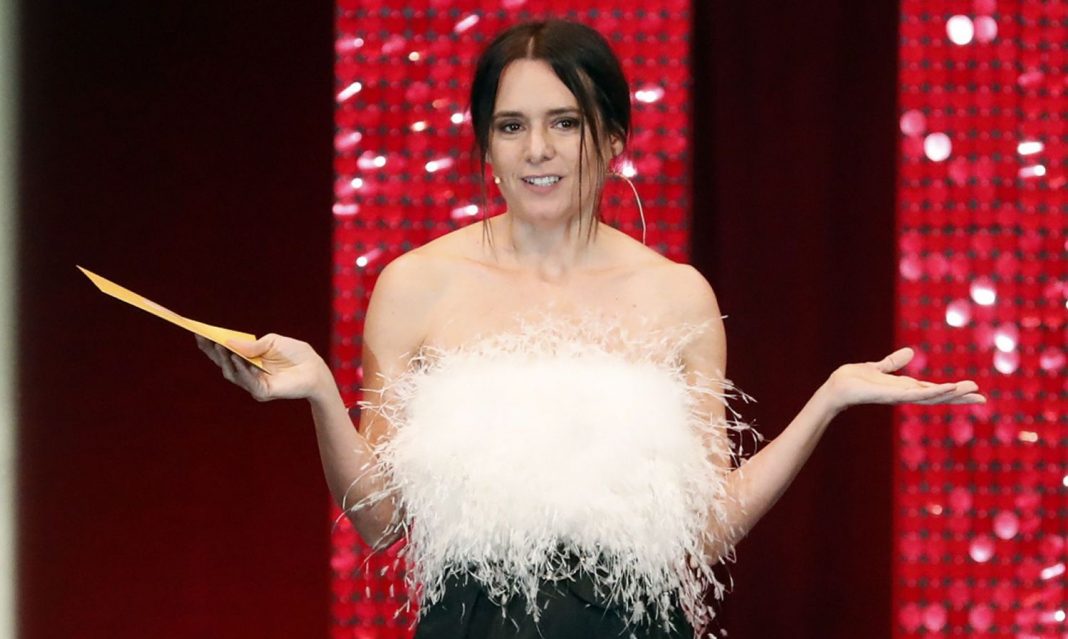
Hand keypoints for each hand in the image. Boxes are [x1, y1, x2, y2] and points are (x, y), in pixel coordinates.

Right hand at [195, 333, 331, 401]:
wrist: (315, 369)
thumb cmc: (295, 353)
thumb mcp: (273, 342)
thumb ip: (253, 345)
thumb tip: (230, 343)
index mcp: (248, 359)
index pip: (225, 353)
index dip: (211, 345)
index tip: (198, 333)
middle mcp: (247, 373)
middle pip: (224, 364)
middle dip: (213, 351)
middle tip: (204, 339)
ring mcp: (253, 384)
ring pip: (232, 374)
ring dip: (225, 360)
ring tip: (220, 346)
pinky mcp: (263, 391)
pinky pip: (248, 381)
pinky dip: (241, 370)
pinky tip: (236, 359)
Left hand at [822, 347, 985, 413]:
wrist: (835, 387)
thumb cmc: (852, 380)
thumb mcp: (877, 367)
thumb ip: (893, 362)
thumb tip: (911, 352)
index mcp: (904, 387)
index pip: (934, 389)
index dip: (953, 391)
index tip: (974, 390)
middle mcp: (904, 394)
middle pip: (937, 396)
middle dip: (959, 397)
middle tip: (983, 398)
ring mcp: (898, 396)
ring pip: (930, 396)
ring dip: (950, 393)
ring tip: (971, 391)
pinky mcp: (890, 395)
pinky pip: (914, 394)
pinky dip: (931, 392)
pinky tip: (946, 389)